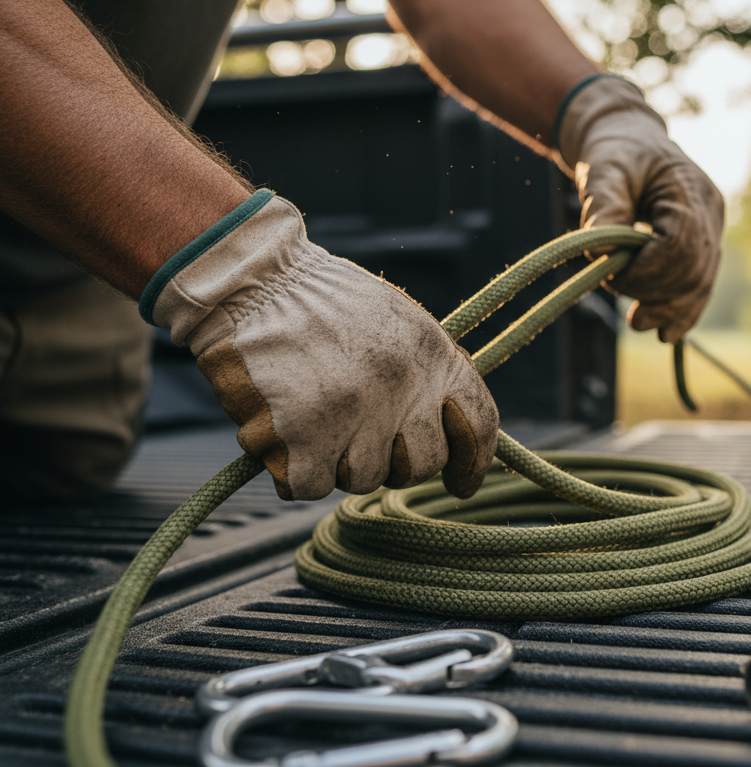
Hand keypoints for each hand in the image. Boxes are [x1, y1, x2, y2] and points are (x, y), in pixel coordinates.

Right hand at [142, 191, 497, 500]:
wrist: (254, 281)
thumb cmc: (320, 299)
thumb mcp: (396, 320)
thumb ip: (424, 371)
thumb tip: (442, 427)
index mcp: (434, 355)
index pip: (479, 422)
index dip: (473, 461)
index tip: (462, 483)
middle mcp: (404, 390)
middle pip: (420, 464)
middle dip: (394, 461)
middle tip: (358, 435)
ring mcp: (356, 418)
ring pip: (363, 478)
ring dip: (338, 460)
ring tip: (311, 416)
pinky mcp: (304, 438)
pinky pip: (311, 486)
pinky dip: (295, 471)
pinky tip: (282, 436)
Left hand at [557, 76, 723, 341]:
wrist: (629, 141)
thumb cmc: (615, 152)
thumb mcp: (603, 170)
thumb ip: (604, 207)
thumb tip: (601, 251)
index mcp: (690, 191)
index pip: (681, 245)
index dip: (648, 270)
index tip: (612, 275)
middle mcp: (710, 214)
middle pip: (695, 270)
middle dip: (657, 293)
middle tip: (620, 298)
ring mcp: (711, 232)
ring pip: (701, 284)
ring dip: (670, 309)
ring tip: (639, 323)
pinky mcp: (701, 248)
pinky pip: (698, 286)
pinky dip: (682, 311)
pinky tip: (665, 333)